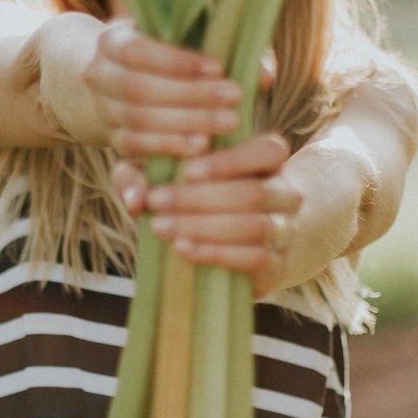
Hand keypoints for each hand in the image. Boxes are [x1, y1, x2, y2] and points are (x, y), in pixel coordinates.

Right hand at [80, 20, 243, 159]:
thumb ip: (228, 49)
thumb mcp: (185, 41)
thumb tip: (265, 74)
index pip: (137, 50)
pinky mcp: (113, 139)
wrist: (118, 81)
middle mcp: (98, 74)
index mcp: (111, 41)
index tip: (217, 67)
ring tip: (227, 124)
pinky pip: (134, 147)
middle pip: (138, 87)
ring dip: (184, 123)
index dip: (176, 61)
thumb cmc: (166, 55)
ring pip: (137, 120)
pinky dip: (168, 148)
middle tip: (233, 97)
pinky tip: (201, 147)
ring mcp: (103, 110)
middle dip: (189, 94)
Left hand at [116, 135, 370, 298]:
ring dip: (203, 226)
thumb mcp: (173, 178)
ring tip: (161, 226)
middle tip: (156, 201)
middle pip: (253, 192)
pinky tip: (184, 248)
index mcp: (269, 161)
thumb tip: (132, 197)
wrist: (255, 244)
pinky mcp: (279, 265)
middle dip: (199, 197)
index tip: (188, 170)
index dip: (230, 161)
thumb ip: (144, 178)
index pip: (267, 151)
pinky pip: (255, 258)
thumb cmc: (204, 199)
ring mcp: (286, 230)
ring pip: (254, 225)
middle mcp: (285, 193)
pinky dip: (216, 253)